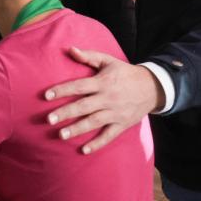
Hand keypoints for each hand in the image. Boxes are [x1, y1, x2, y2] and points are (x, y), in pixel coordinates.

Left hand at [44, 47, 163, 153]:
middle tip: (49, 119)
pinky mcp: (122, 124)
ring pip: (94, 122)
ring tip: (61, 135)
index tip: (46, 95)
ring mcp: (116, 113)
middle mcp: (108, 98)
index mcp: (103, 82)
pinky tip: (83, 150)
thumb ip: (89, 56)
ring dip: (77, 129)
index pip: (79, 86)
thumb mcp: (109, 61)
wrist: (153, 87)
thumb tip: (70, 49)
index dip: (63, 90)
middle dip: (66, 113)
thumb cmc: (125, 73)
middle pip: (84, 106)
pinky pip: (109, 135)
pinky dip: (97, 144)